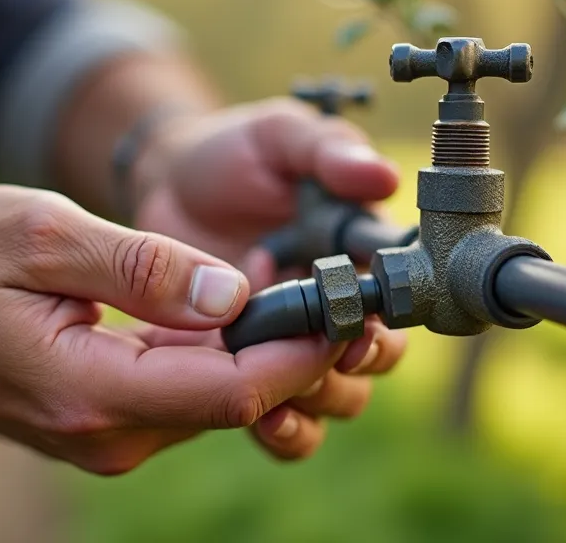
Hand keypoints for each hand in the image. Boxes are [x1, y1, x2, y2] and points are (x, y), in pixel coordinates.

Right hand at [0, 185, 351, 473]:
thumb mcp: (39, 235)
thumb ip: (137, 267)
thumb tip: (229, 293)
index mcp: (90, 392)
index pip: (231, 391)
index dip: (302, 349)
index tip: (347, 300)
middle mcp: (111, 434)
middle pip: (240, 402)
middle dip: (303, 347)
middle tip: (353, 288)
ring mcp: (115, 436)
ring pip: (225, 400)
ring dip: (273, 349)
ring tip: (315, 289)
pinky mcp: (119, 422)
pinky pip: (196, 393)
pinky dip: (232, 353)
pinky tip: (251, 305)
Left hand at [130, 98, 407, 458]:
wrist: (166, 181)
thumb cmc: (233, 154)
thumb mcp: (280, 135)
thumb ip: (327, 149)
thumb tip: (382, 177)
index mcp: (359, 251)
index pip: (399, 295)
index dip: (390, 317)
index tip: (362, 321)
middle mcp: (339, 304)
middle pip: (376, 360)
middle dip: (355, 366)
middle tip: (317, 355)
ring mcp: (297, 343)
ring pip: (337, 398)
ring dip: (317, 398)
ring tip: (277, 382)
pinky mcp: (254, 370)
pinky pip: (287, 423)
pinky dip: (283, 430)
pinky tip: (259, 417)